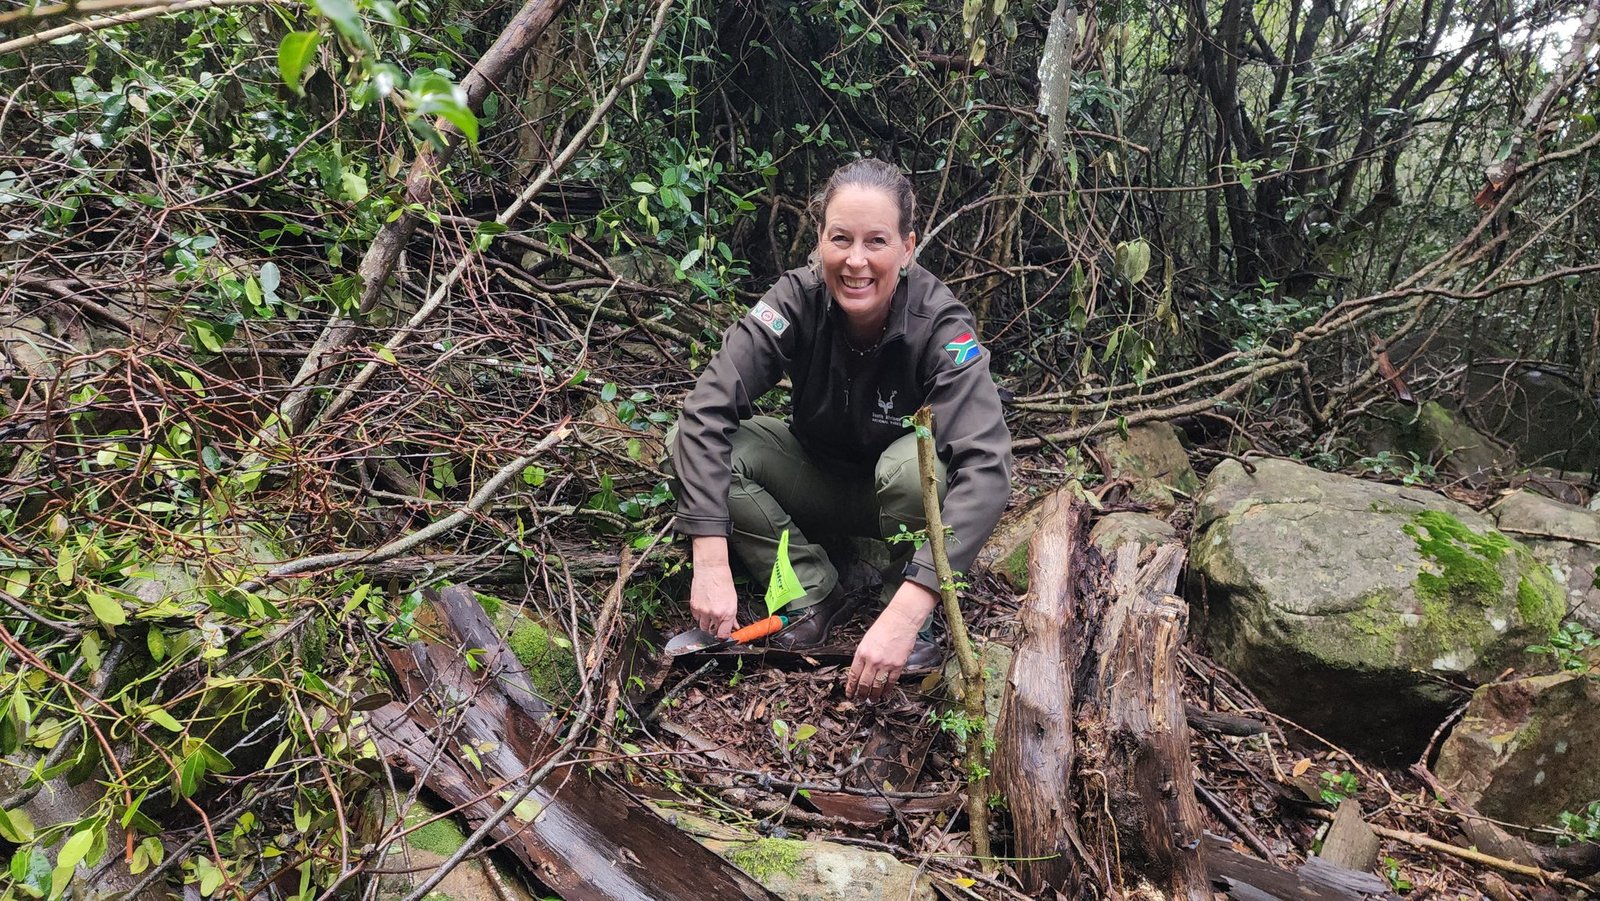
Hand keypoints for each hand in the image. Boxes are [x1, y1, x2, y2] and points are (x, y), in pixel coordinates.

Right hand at [690, 537, 737, 637]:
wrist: (711, 569)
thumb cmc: (723, 581)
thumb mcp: (733, 600)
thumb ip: (732, 616)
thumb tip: (734, 626)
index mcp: (727, 612)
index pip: (723, 635)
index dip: (723, 636)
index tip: (723, 634)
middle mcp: (715, 613)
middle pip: (712, 632)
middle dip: (715, 628)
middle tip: (717, 621)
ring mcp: (703, 611)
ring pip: (703, 627)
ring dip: (707, 623)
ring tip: (710, 613)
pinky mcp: (694, 607)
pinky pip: (696, 618)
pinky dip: (699, 616)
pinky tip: (704, 607)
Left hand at [846, 581, 936, 701]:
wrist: (901, 620)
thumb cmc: (884, 627)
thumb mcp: (866, 641)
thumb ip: (862, 656)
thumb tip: (860, 671)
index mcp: (861, 653)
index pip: (853, 675)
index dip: (851, 687)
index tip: (850, 693)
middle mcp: (872, 660)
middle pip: (864, 684)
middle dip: (861, 694)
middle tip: (860, 700)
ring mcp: (885, 664)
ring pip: (877, 686)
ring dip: (873, 695)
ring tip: (872, 700)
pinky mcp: (897, 666)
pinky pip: (890, 682)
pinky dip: (887, 689)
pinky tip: (885, 692)